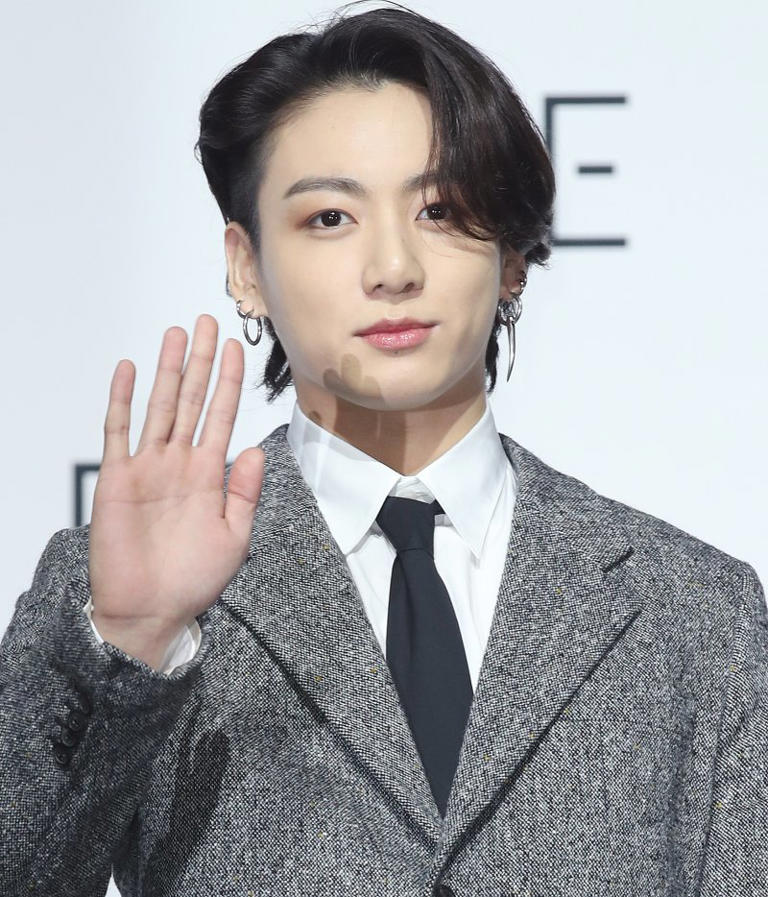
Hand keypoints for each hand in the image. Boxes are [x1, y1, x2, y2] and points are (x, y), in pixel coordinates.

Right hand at [88, 314, 263, 668]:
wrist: (151, 610)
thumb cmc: (193, 578)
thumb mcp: (235, 536)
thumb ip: (245, 491)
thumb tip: (258, 449)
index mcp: (209, 474)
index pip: (222, 416)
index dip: (230, 381)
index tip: (237, 347)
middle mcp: (179, 463)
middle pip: (192, 400)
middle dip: (201, 361)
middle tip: (206, 321)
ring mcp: (148, 467)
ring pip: (159, 406)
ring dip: (167, 370)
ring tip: (175, 334)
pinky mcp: (117, 479)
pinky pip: (118, 432)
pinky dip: (121, 400)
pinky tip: (128, 370)